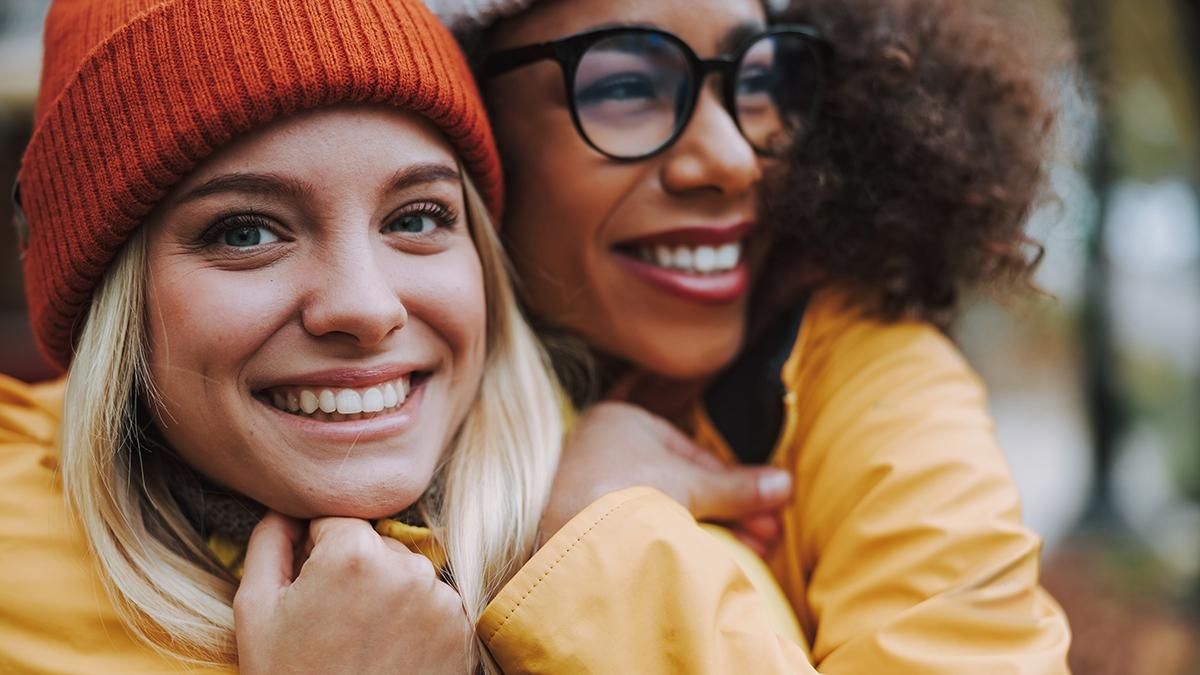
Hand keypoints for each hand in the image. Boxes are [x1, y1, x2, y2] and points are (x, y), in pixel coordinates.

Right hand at [235, 512, 472, 674]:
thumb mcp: (257, 611)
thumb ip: (267, 544)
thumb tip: (284, 509)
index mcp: (354, 553)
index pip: (335, 523)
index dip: (316, 554)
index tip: (310, 592)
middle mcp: (408, 567)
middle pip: (375, 547)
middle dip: (356, 573)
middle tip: (334, 623)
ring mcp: (441, 599)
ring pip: (406, 576)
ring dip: (387, 596)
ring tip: (362, 643)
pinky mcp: (462, 629)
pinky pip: (433, 606)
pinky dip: (414, 622)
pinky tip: (390, 653)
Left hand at [542, 402, 792, 555]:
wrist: (569, 537)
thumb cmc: (627, 491)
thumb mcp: (693, 485)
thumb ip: (738, 487)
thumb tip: (784, 486)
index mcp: (622, 420)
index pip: (692, 454)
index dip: (735, 485)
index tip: (767, 513)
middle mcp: (602, 447)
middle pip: (679, 483)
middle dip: (728, 512)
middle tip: (765, 538)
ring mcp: (587, 486)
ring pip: (661, 508)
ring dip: (707, 529)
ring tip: (745, 554)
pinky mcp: (581, 523)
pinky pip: (637, 529)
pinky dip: (673, 541)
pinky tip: (702, 559)